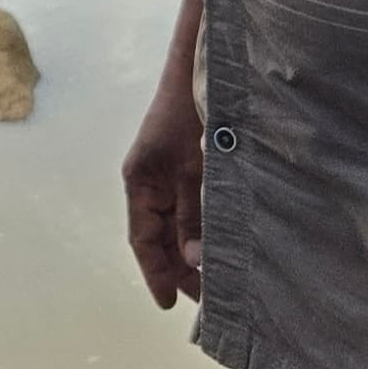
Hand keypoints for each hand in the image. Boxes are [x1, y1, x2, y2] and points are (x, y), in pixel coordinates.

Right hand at [121, 60, 204, 306]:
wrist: (211, 65)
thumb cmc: (196, 108)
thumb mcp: (195, 166)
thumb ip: (194, 211)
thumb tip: (195, 257)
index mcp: (142, 181)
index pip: (143, 238)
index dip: (155, 272)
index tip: (168, 303)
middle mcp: (155, 183)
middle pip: (163, 237)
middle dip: (179, 269)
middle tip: (206, 302)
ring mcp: (175, 176)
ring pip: (181, 227)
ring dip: (195, 253)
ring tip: (218, 284)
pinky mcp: (196, 170)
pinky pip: (197, 210)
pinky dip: (208, 231)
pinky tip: (225, 247)